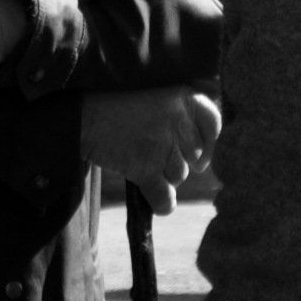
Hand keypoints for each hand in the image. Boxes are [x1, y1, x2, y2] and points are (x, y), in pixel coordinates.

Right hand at [80, 87, 221, 215]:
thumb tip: (206, 154)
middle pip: (194, 155)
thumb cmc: (123, 109)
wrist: (86, 118)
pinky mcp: (145, 168)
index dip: (208, 143)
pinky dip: (162, 203)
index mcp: (185, 97)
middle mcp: (178, 120)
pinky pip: (165, 197)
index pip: (214, 124)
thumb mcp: (160, 98)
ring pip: (179, 176)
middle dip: (177, 159)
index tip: (200, 156)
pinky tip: (153, 197)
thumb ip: (186, 117)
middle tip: (152, 149)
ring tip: (140, 158)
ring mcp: (162, 145)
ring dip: (163, 175)